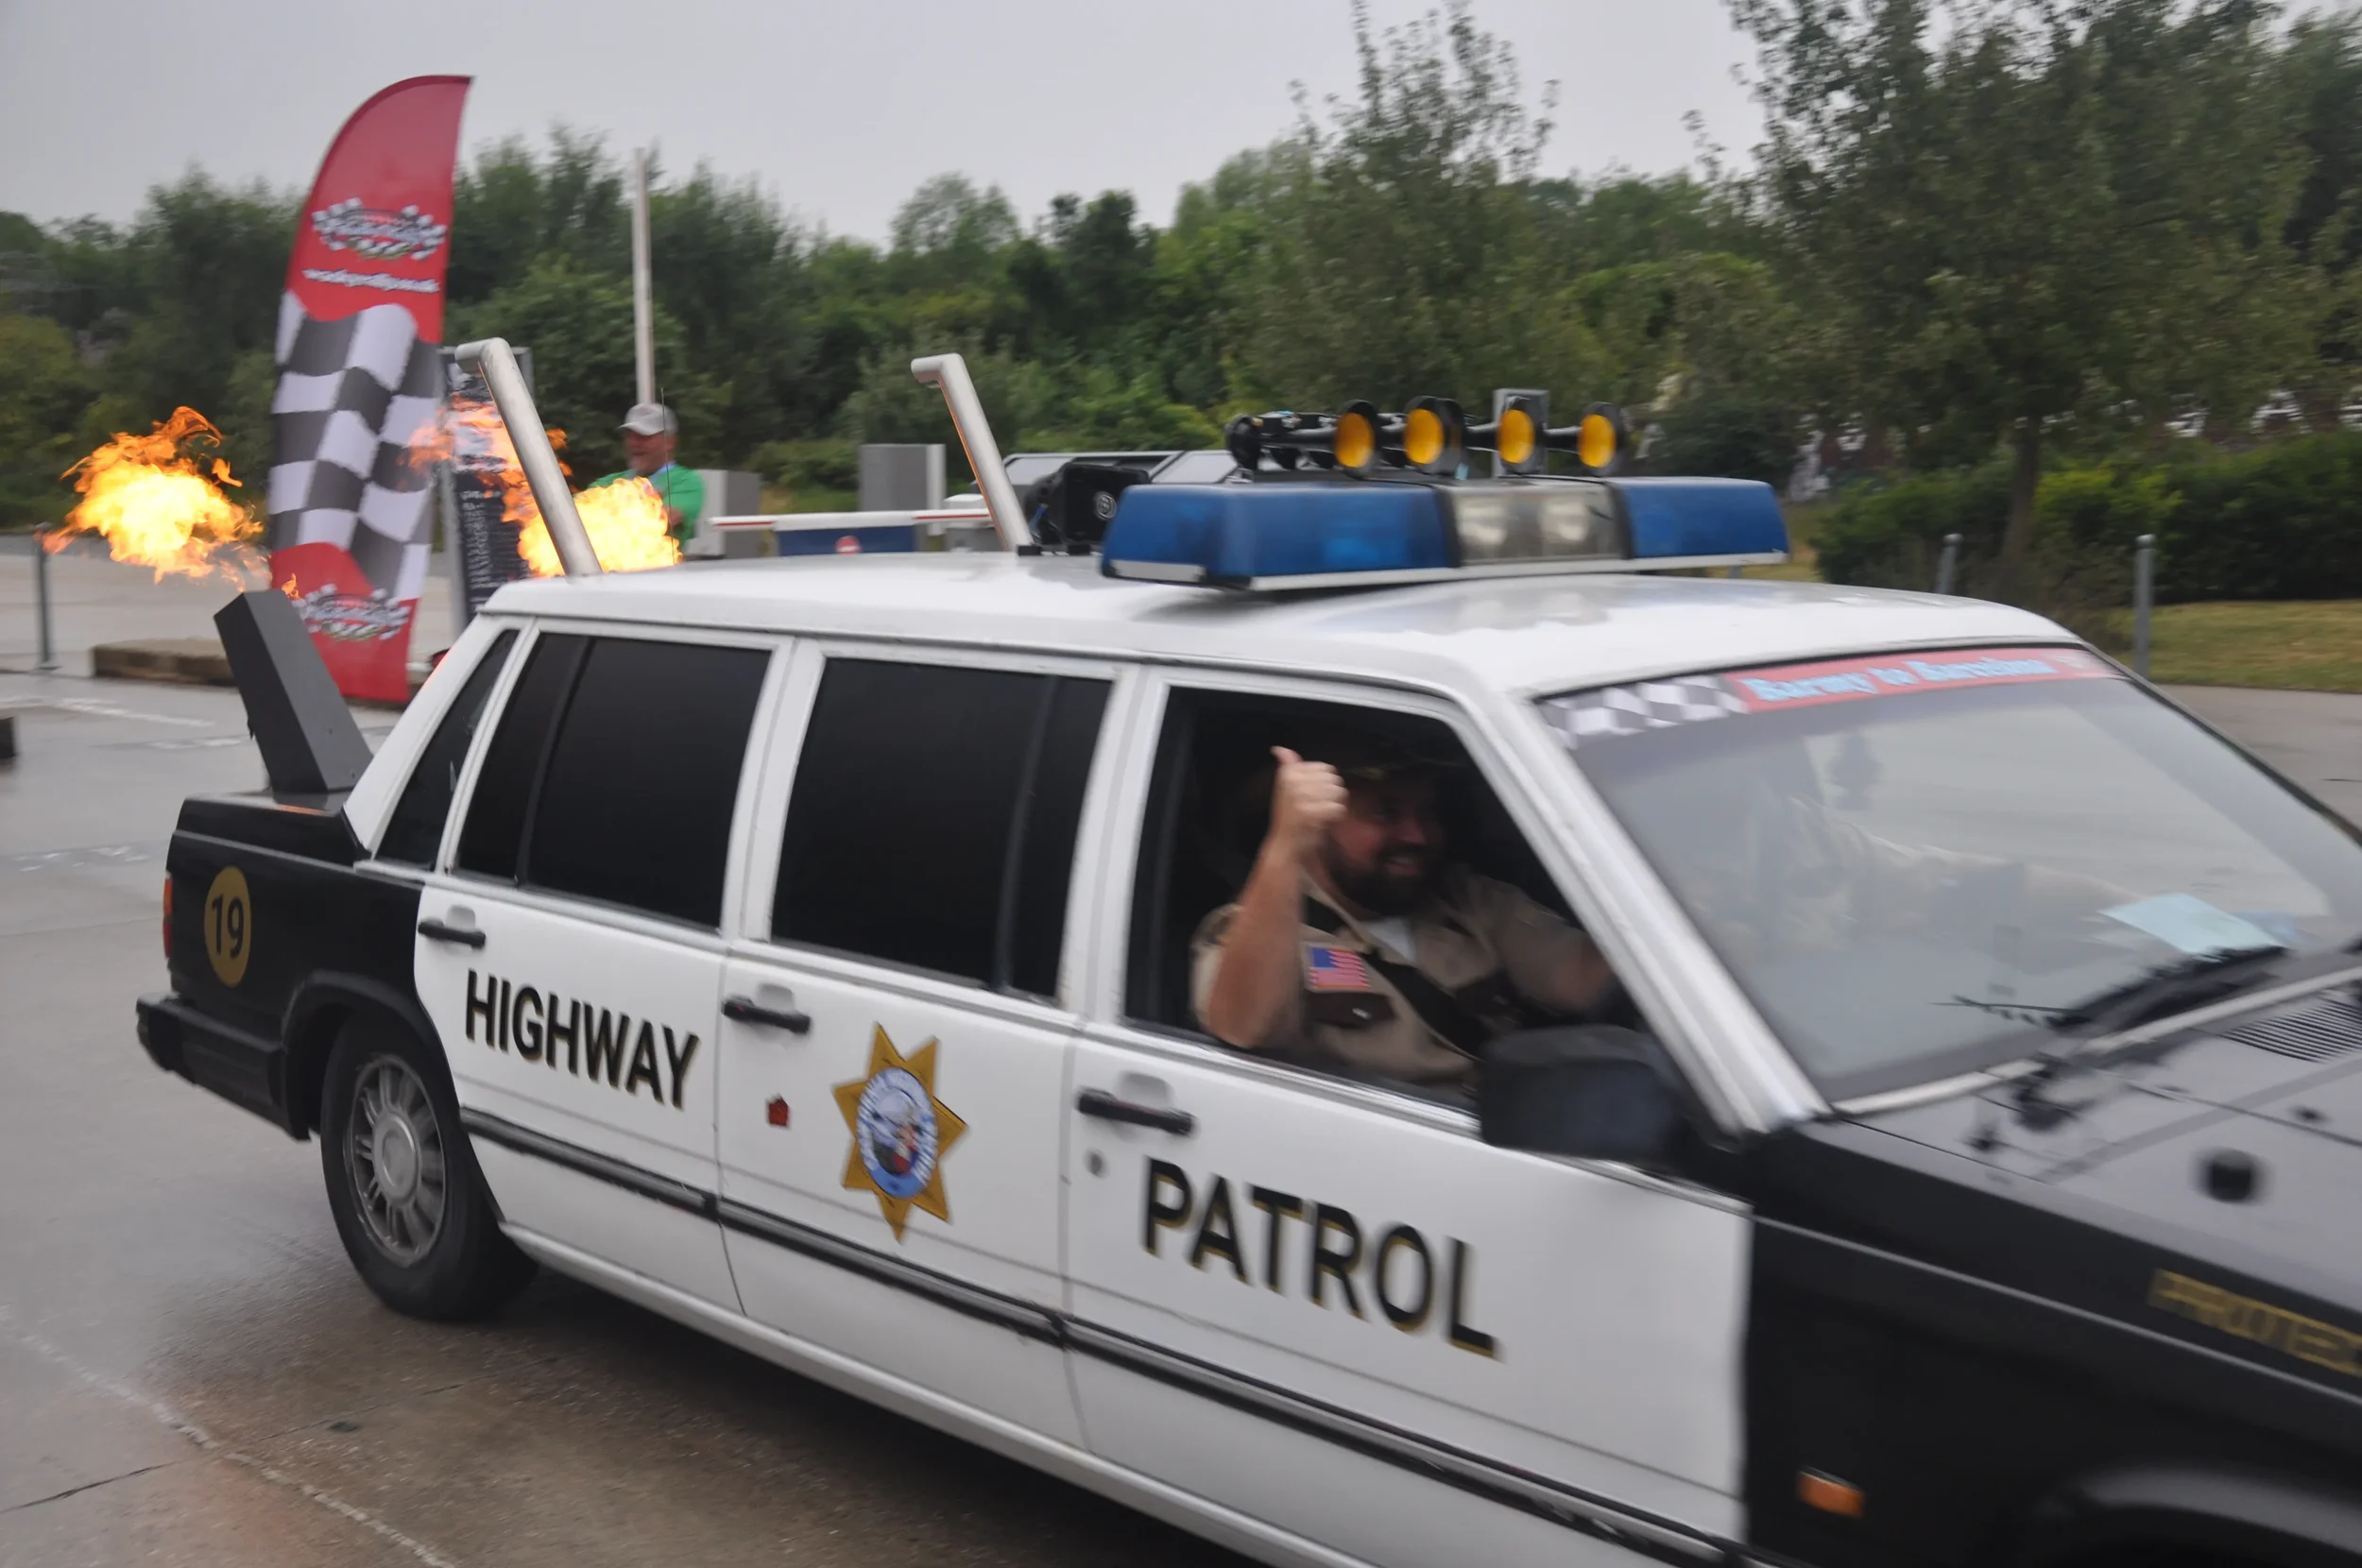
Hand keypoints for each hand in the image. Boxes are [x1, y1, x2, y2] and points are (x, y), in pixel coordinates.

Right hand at [1267, 747, 1345, 863]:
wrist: (1285, 845)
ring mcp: (1301, 798)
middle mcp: (1293, 782)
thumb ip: (1288, 766)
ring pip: (1338, 792)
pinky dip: (1335, 817)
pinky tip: (1324, 821)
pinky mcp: (1311, 813)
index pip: (1325, 768)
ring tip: (1322, 813)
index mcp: (1288, 774)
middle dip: (1331, 794)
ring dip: (1334, 805)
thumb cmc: (1288, 817)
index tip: (1314, 795)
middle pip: (1334, 779)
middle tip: (1319, 807)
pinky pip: (1338, 808)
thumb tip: (1279, 749)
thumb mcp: (1285, 788)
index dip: (1325, 783)